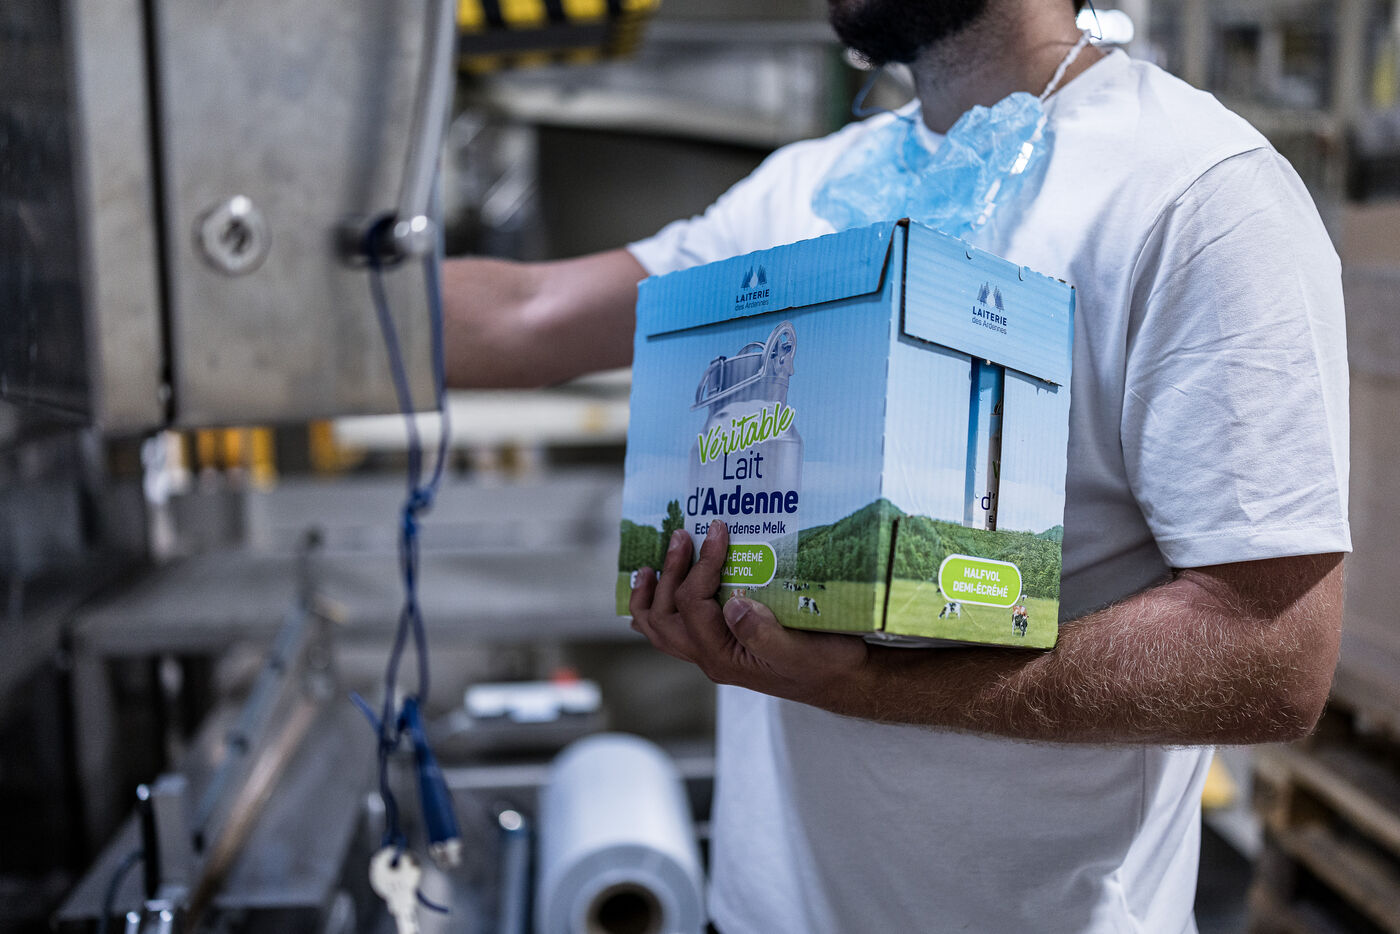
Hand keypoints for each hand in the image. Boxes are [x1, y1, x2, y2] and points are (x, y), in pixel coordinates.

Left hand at [628, 521, 867, 705]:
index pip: (694, 604)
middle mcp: (710, 656)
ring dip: (650, 597)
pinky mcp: (722, 643)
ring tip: (646, 568)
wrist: (841, 679)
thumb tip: (733, 605)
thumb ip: (763, 633)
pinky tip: (662, 591)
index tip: (719, 529)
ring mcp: (713, 651)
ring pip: (663, 628)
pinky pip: (678, 629)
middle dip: (668, 573)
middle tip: (681, 535)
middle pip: (665, 616)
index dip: (702, 564)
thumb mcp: (798, 651)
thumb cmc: (824, 665)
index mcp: (723, 655)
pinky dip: (664, 608)